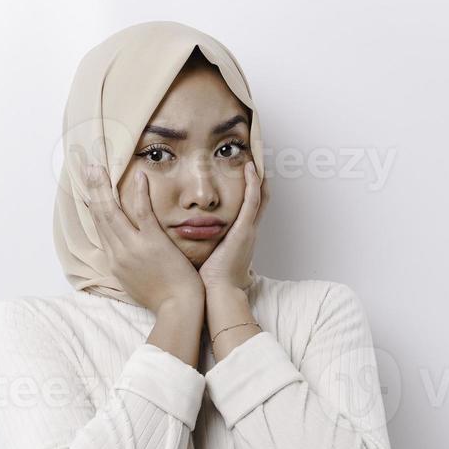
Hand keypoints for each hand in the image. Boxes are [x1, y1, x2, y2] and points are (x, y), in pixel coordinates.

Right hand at [81, 164, 203, 312]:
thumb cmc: (163, 298)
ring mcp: (134, 248)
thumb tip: (126, 252)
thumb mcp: (136, 282)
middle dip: (93, 191)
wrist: (177, 309)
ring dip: (103, 188)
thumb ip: (129, 264)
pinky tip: (139, 176)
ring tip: (98, 167)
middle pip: (100, 217)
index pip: (101, 229)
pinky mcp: (152, 243)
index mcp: (115, 263)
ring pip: (112, 213)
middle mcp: (119, 253)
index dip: (94, 208)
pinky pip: (142, 213)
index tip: (89, 191)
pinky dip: (139, 193)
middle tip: (87, 169)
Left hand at [197, 160, 264, 294]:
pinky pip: (252, 202)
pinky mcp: (244, 230)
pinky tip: (251, 167)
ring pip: (259, 196)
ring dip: (259, 175)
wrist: (217, 293)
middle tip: (256, 157)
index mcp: (239, 237)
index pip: (248, 208)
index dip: (250, 189)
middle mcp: (247, 231)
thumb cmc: (209, 281)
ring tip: (257, 154)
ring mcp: (248, 229)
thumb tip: (189, 240)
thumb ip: (203, 245)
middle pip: (258, 198)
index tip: (245, 173)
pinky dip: (253, 183)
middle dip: (258, 178)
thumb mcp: (208, 257)